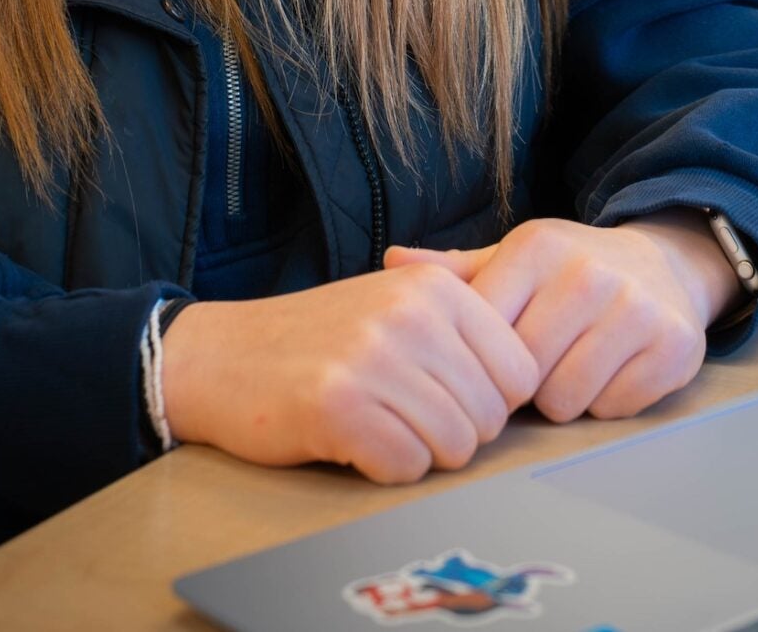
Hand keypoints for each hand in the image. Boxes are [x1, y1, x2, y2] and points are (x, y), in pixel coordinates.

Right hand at [161, 263, 539, 484]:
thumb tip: (537, 374)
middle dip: (455, 434)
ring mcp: (374, 359)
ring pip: (454, 447)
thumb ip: (464, 327)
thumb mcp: (395, 302)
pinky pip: (406, 468)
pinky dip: (385, 469)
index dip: (491, 402)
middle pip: (490, 417)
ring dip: (420, 454)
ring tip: (378, 426)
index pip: (521, 372)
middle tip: (403, 418)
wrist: (220, 356)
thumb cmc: (319, 339)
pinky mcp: (339, 407)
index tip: (447, 399)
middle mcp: (411, 315)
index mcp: (435, 287)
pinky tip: (353, 442)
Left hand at [385, 212, 732, 423]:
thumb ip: (454, 271)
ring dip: (563, 398)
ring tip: (573, 365)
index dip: (483, 358)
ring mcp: (637, 309)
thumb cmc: (569, 273)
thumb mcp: (513, 261)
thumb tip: (392, 263)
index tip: (493, 353)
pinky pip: (612, 409)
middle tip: (540, 363)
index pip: (484, 335)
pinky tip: (612, 370)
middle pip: (522, 375)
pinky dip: (607, 402)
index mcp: (538, 247)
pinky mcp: (674, 347)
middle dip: (523, 384)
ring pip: (566, 400)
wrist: (663, 265)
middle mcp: (589, 272)